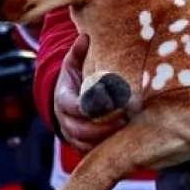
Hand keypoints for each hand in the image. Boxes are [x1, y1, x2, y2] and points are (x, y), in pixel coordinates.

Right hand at [54, 32, 124, 151]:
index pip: (74, 106)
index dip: (92, 106)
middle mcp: (65, 120)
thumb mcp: (73, 62)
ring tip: (126, 130)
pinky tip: (123, 141)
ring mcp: (71, 135)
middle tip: (124, 118)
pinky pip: (90, 152)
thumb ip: (78, 51)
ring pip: (85, 144)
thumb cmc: (75, 78)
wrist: (67, 99)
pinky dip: (105, 149)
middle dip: (102, 126)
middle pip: (80, 129)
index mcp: (63, 99)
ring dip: (105, 139)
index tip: (113, 101)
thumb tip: (84, 37)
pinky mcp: (80, 145)